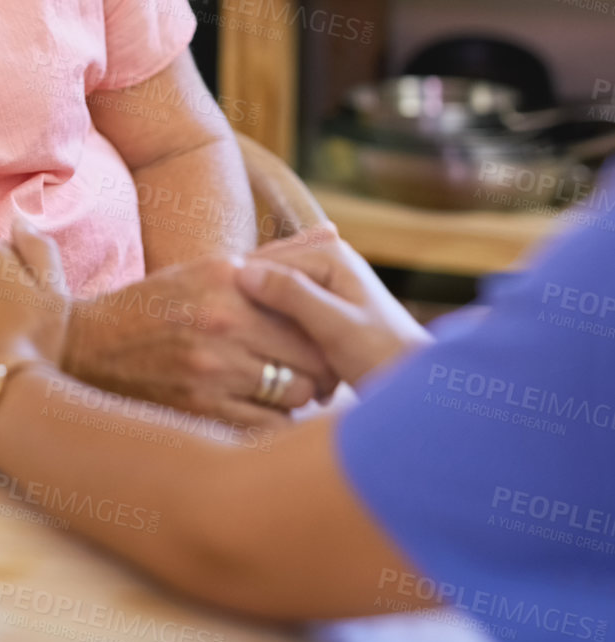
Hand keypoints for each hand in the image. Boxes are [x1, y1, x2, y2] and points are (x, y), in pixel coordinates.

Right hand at [62, 251, 337, 426]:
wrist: (88, 345)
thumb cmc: (156, 306)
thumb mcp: (206, 270)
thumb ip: (269, 262)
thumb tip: (332, 233)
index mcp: (228, 279)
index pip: (306, 310)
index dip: (322, 331)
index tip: (320, 342)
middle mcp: (223, 320)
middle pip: (310, 357)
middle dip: (319, 370)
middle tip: (316, 377)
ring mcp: (211, 367)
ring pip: (295, 395)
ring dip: (297, 399)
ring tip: (284, 394)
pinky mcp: (199, 408)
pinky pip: (266, 426)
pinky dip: (272, 424)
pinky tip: (260, 413)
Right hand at [237, 228, 431, 385]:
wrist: (420, 389)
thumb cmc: (383, 359)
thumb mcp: (336, 329)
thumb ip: (294, 296)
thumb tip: (243, 273)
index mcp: (329, 252)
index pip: (264, 260)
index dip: (241, 290)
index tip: (222, 324)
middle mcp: (324, 258)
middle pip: (266, 277)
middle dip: (256, 310)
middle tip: (249, 346)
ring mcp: (322, 281)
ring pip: (271, 298)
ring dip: (267, 326)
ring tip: (269, 356)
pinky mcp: (319, 306)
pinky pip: (282, 313)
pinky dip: (278, 334)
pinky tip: (280, 360)